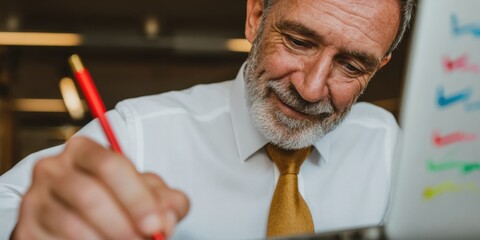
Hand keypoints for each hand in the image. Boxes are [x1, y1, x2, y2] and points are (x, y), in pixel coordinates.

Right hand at [12, 137, 188, 239]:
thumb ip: (163, 200)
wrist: (78, 219)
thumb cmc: (115, 200)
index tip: (157, 225)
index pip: (111, 166)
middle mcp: (53, 168)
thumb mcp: (142, 194)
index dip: (137, 198)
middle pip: (90, 196)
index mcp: (84, 150)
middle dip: (123, 224)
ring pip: (73, 224)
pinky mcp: (27, 228)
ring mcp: (35, 198)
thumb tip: (168, 218)